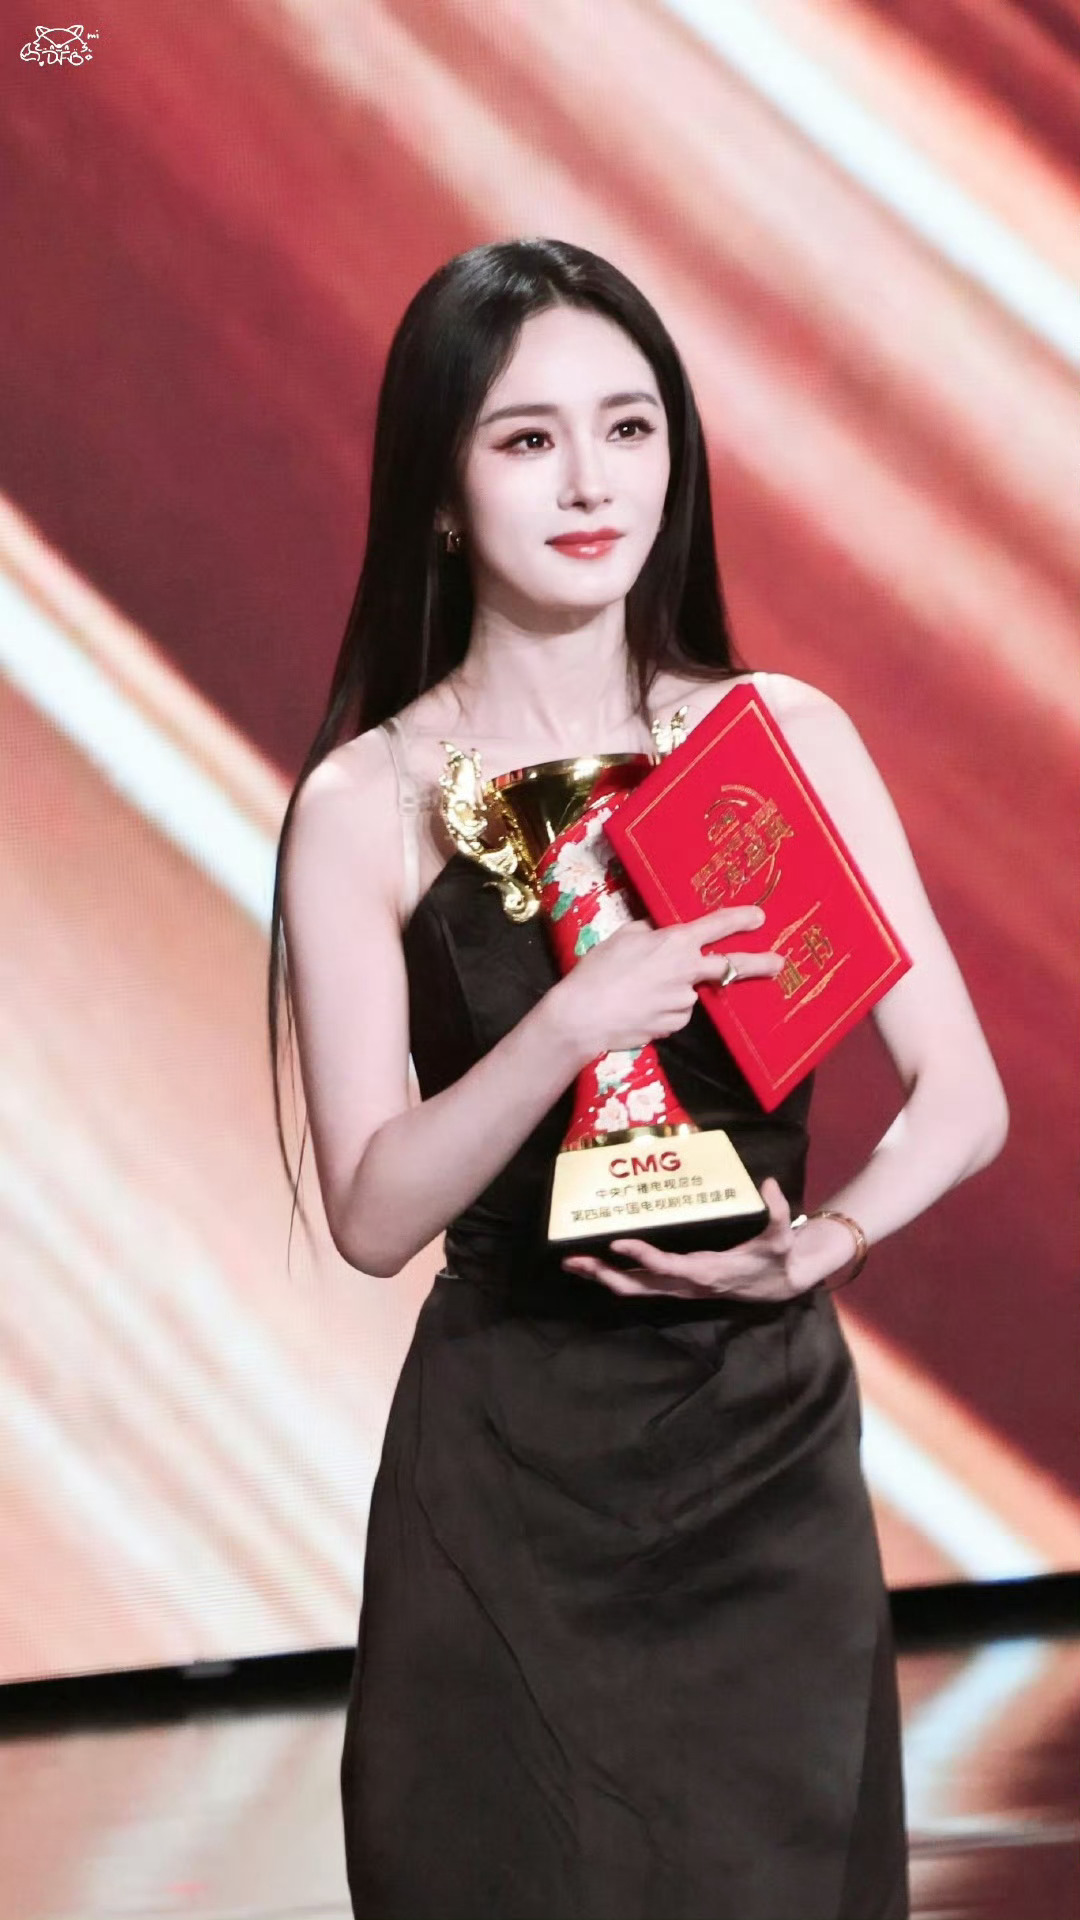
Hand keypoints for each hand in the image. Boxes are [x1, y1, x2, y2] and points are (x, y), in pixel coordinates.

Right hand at [548, 904, 783, 1061]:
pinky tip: (639, 1008)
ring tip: (638, 992)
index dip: (740, 919)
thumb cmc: (598, 970)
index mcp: (675, 942)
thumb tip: (662, 931)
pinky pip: (676, 1013)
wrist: (584, 1015)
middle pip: (732, 966)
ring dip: (675, 991)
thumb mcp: (623, 936)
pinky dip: (664, 1010)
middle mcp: (687, 971)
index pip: (717, 926)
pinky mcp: (675, 1024)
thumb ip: (649, 931)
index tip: (760, 917)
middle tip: (778, 963)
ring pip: (690, 992)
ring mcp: (684, 1001)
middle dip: (759, 963)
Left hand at [562, 1177, 809, 1302]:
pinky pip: (640, 1284)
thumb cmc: (776, 1259)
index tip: (616, 1241)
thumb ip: (778, 1212)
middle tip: (573, 1260)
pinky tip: (596, 1266)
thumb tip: (769, 1183)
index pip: (667, 1266)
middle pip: (637, 1285)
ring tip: (572, 1263)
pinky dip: (616, 1275)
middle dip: (605, 1274)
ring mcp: (679, 1287)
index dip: (641, 1256)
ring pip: (634, 1288)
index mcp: (707, 1272)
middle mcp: (687, 1284)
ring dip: (603, 1277)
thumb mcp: (782, 1237)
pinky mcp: (676, 1285)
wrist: (779, 1285)